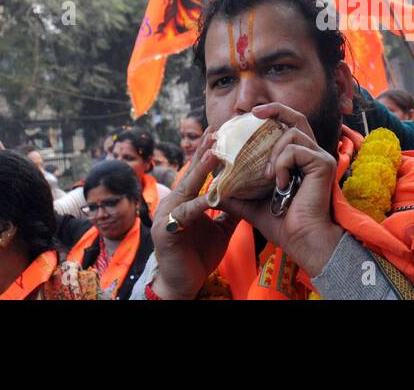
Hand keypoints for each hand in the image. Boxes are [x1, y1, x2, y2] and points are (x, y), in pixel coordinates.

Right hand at [151, 126, 238, 299]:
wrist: (183, 284)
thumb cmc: (198, 255)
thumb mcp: (220, 229)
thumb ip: (229, 211)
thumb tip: (248, 195)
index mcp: (184, 200)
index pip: (197, 171)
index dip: (207, 152)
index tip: (220, 132)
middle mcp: (173, 203)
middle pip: (191, 172)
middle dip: (204, 151)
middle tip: (216, 130)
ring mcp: (167, 215)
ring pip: (187, 187)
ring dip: (201, 169)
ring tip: (215, 152)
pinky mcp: (166, 231)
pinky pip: (186, 214)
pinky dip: (199, 204)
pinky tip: (211, 196)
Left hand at [218, 103, 345, 275]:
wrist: (301, 239)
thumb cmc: (282, 224)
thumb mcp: (252, 205)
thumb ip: (236, 194)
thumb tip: (212, 190)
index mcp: (299, 159)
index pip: (288, 127)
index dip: (272, 114)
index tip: (251, 114)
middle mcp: (312, 154)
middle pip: (297, 117)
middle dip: (275, 109)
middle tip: (254, 112)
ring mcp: (320, 157)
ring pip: (292, 133)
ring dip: (274, 152)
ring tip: (268, 176)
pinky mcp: (323, 163)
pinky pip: (295, 149)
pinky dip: (282, 164)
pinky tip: (282, 184)